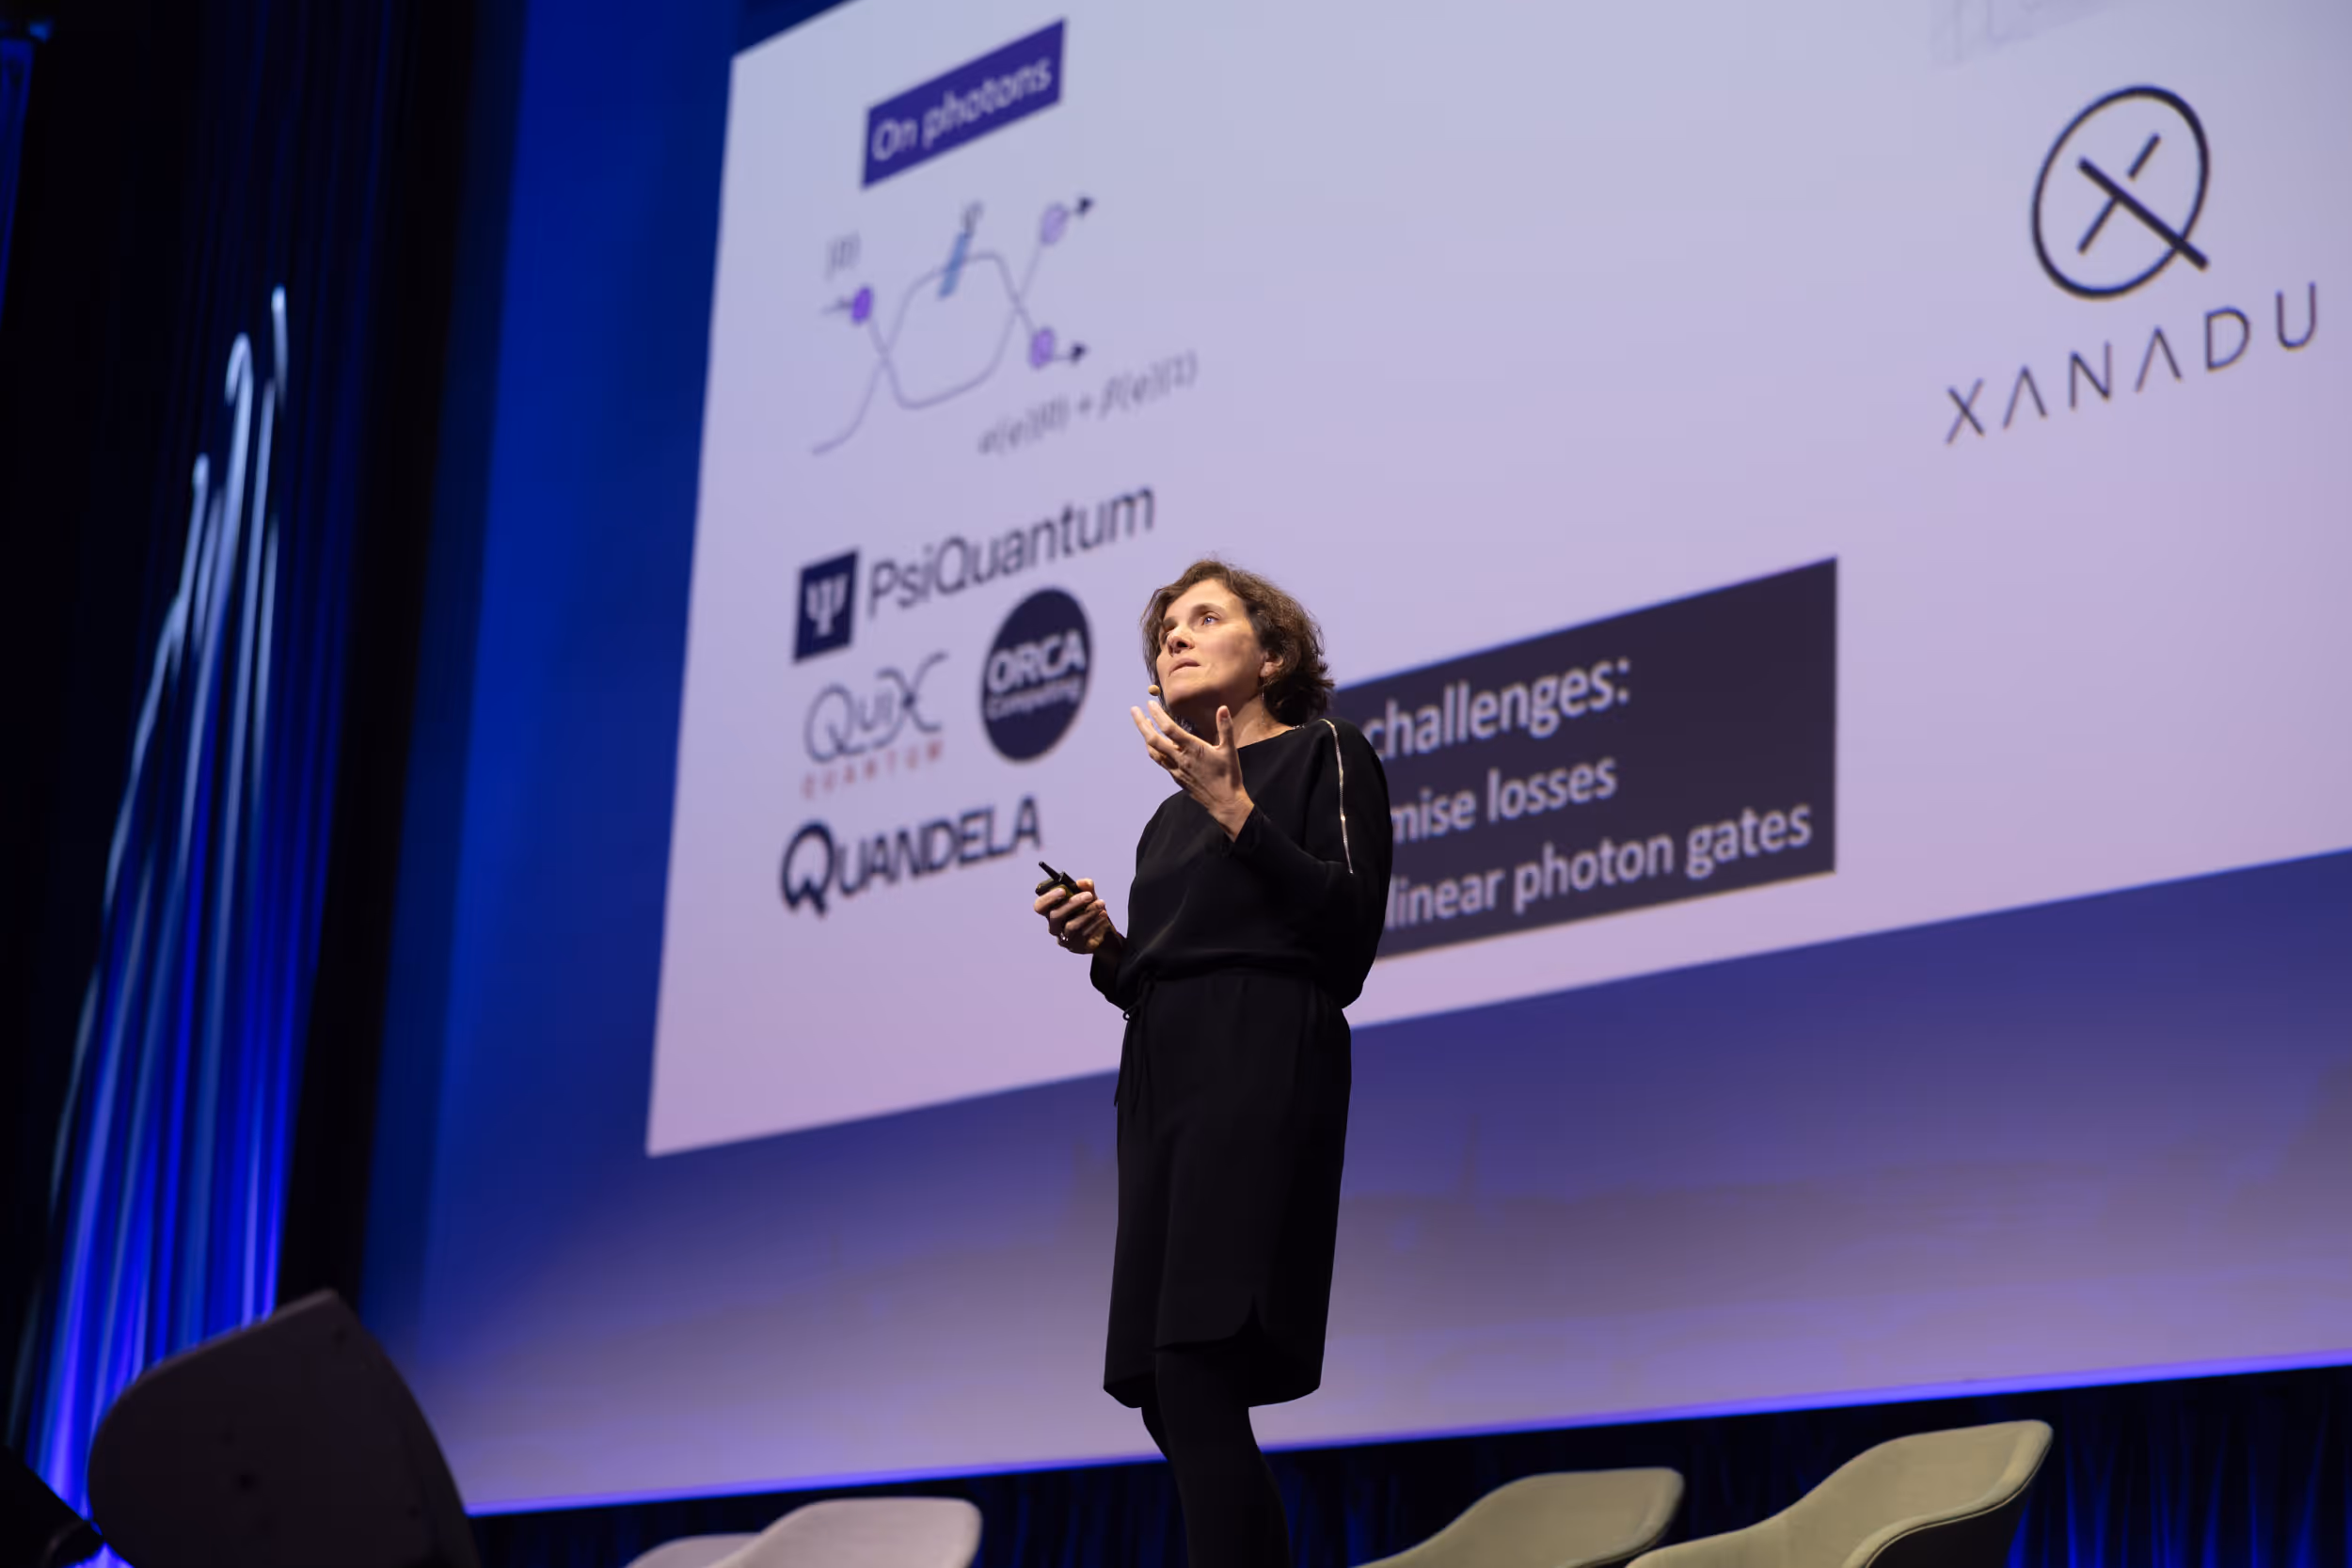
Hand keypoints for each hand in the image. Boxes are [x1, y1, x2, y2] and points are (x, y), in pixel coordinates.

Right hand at [1035, 877, 1122, 955]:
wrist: (1102, 928)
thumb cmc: (1089, 909)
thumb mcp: (1089, 895)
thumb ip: (1086, 887)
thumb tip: (1083, 882)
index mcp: (1051, 911)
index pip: (1040, 906)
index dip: (1048, 899)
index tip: (1063, 890)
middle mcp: (1055, 926)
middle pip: (1055, 916)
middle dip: (1072, 903)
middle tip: (1088, 896)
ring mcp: (1065, 939)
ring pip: (1072, 926)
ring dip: (1088, 913)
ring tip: (1101, 904)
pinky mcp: (1077, 947)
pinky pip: (1085, 935)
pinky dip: (1095, 923)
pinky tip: (1103, 915)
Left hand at [1130, 699, 1252, 837]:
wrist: (1223, 802)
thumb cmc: (1228, 776)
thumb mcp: (1229, 750)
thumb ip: (1225, 728)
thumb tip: (1223, 708)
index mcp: (1192, 749)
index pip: (1169, 729)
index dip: (1158, 715)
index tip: (1150, 704)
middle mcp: (1180, 759)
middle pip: (1154, 739)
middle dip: (1142, 724)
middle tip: (1134, 710)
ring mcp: (1176, 769)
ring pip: (1153, 751)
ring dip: (1145, 736)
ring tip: (1143, 724)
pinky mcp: (1176, 777)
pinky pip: (1160, 761)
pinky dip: (1153, 749)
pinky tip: (1154, 745)